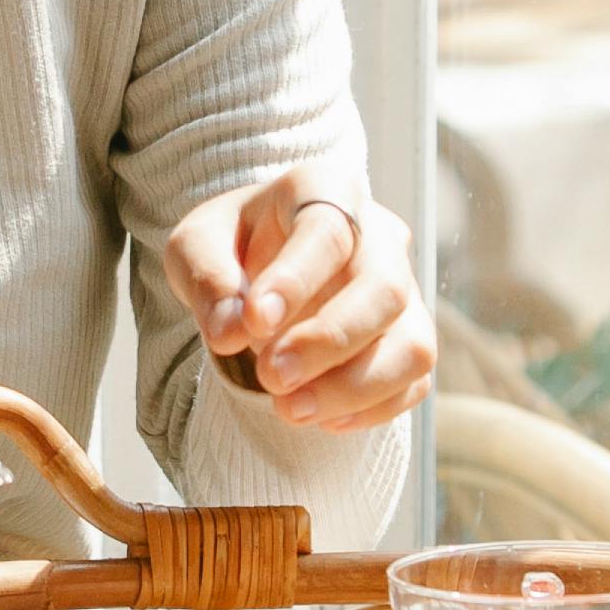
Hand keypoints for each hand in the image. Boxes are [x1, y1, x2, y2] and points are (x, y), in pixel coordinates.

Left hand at [163, 179, 434, 429]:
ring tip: (290, 410)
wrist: (262, 265)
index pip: (327, 230)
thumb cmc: (232, 247)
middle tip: (272, 377)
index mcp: (324, 191)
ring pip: (413, 343)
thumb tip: (229, 331)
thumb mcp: (196, 246)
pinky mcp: (409, 338)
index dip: (295, 280)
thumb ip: (207, 279)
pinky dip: (372, 409)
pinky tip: (320, 417)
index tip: (252, 323)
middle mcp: (379, 236)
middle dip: (330, 341)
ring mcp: (404, 290)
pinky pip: (413, 381)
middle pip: (384, 288)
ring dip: (354, 387)